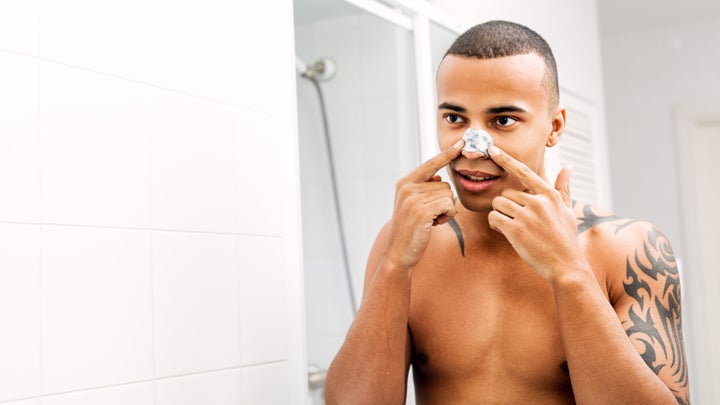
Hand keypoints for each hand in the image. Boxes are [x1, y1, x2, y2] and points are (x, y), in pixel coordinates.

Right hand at [383, 140, 463, 268]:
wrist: (398, 252)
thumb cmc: (411, 229)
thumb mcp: (413, 204)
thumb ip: (424, 188)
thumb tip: (438, 177)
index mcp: (405, 183)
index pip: (430, 164)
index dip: (447, 154)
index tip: (462, 142)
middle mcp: (407, 187)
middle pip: (445, 184)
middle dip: (443, 202)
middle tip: (429, 216)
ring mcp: (413, 198)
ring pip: (448, 195)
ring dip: (445, 211)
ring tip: (429, 221)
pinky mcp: (422, 210)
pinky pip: (449, 205)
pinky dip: (447, 217)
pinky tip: (433, 225)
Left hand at [487, 145, 584, 280]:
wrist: (566, 266)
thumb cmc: (565, 239)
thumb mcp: (568, 211)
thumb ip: (563, 189)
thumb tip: (568, 168)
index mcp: (549, 195)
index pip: (524, 171)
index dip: (506, 159)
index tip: (492, 149)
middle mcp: (538, 202)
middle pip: (506, 193)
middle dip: (506, 206)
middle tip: (515, 221)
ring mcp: (527, 216)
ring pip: (498, 204)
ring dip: (499, 215)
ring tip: (511, 227)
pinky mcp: (516, 230)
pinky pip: (494, 218)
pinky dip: (495, 224)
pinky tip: (505, 232)